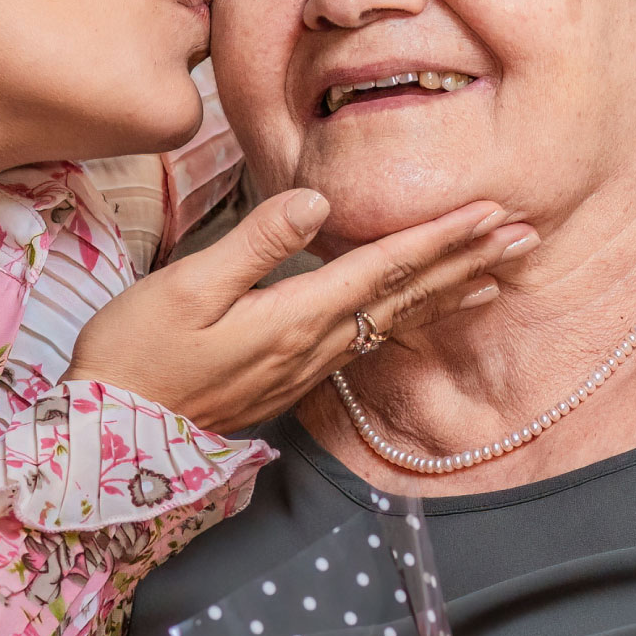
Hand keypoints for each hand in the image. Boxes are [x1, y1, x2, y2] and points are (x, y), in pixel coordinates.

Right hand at [66, 193, 536, 433]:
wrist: (110, 435)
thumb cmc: (135, 355)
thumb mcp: (186, 288)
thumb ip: (256, 243)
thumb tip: (316, 199)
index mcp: (294, 316)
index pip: (385, 267)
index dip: (441, 237)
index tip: (492, 212)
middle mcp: (313, 344)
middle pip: (405, 295)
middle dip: (467, 262)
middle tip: (526, 235)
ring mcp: (305, 365)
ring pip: (394, 319)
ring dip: (449, 291)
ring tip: (499, 273)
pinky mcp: (290, 375)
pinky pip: (370, 338)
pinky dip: (409, 317)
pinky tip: (421, 310)